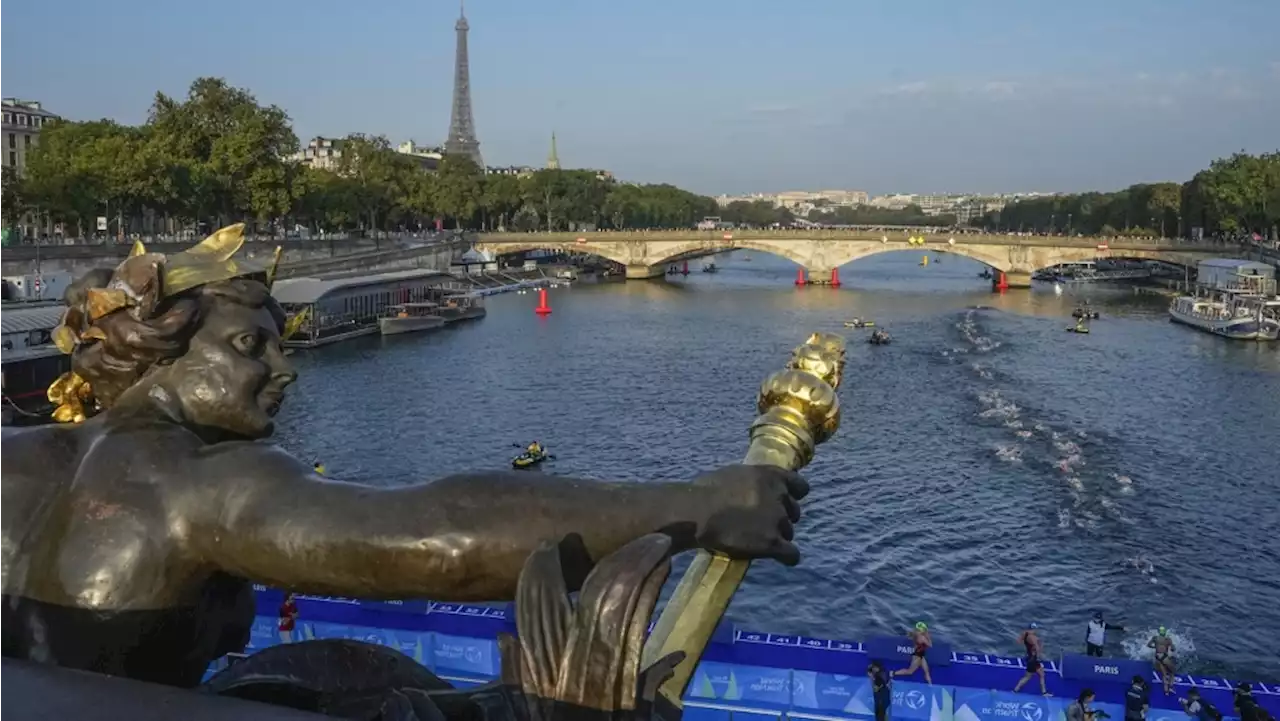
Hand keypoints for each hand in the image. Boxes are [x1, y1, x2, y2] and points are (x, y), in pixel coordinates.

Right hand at [692, 464, 808, 565]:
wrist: (697, 512)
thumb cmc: (705, 492)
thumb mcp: (734, 475)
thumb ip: (751, 481)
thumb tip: (751, 489)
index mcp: (771, 476)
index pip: (800, 486)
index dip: (793, 496)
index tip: (783, 502)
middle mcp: (779, 496)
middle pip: (794, 511)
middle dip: (781, 518)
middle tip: (762, 525)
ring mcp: (778, 520)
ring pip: (789, 532)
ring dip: (778, 537)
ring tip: (758, 541)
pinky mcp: (772, 542)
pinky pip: (791, 554)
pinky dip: (787, 557)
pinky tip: (778, 558)